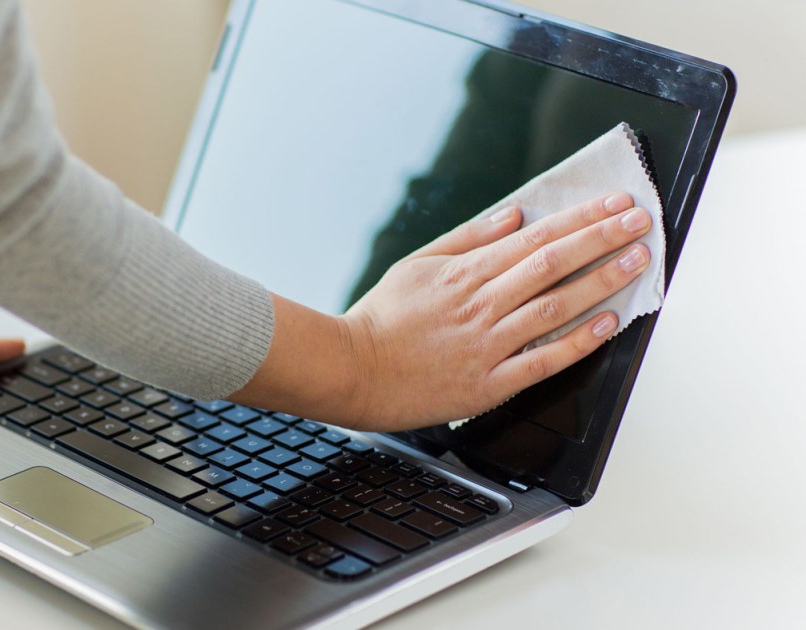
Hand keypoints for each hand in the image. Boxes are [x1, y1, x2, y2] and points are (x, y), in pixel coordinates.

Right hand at [231, 192, 651, 430]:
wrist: (351, 370)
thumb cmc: (379, 319)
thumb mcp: (416, 264)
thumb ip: (467, 238)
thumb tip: (513, 215)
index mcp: (464, 273)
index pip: (536, 238)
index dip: (582, 219)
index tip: (615, 204)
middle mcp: (482, 304)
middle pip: (554, 265)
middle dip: (603, 238)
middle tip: (639, 221)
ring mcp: (487, 344)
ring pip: (556, 306)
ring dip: (602, 281)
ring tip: (637, 261)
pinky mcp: (489, 382)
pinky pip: (543, 360)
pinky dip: (578, 342)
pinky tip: (606, 324)